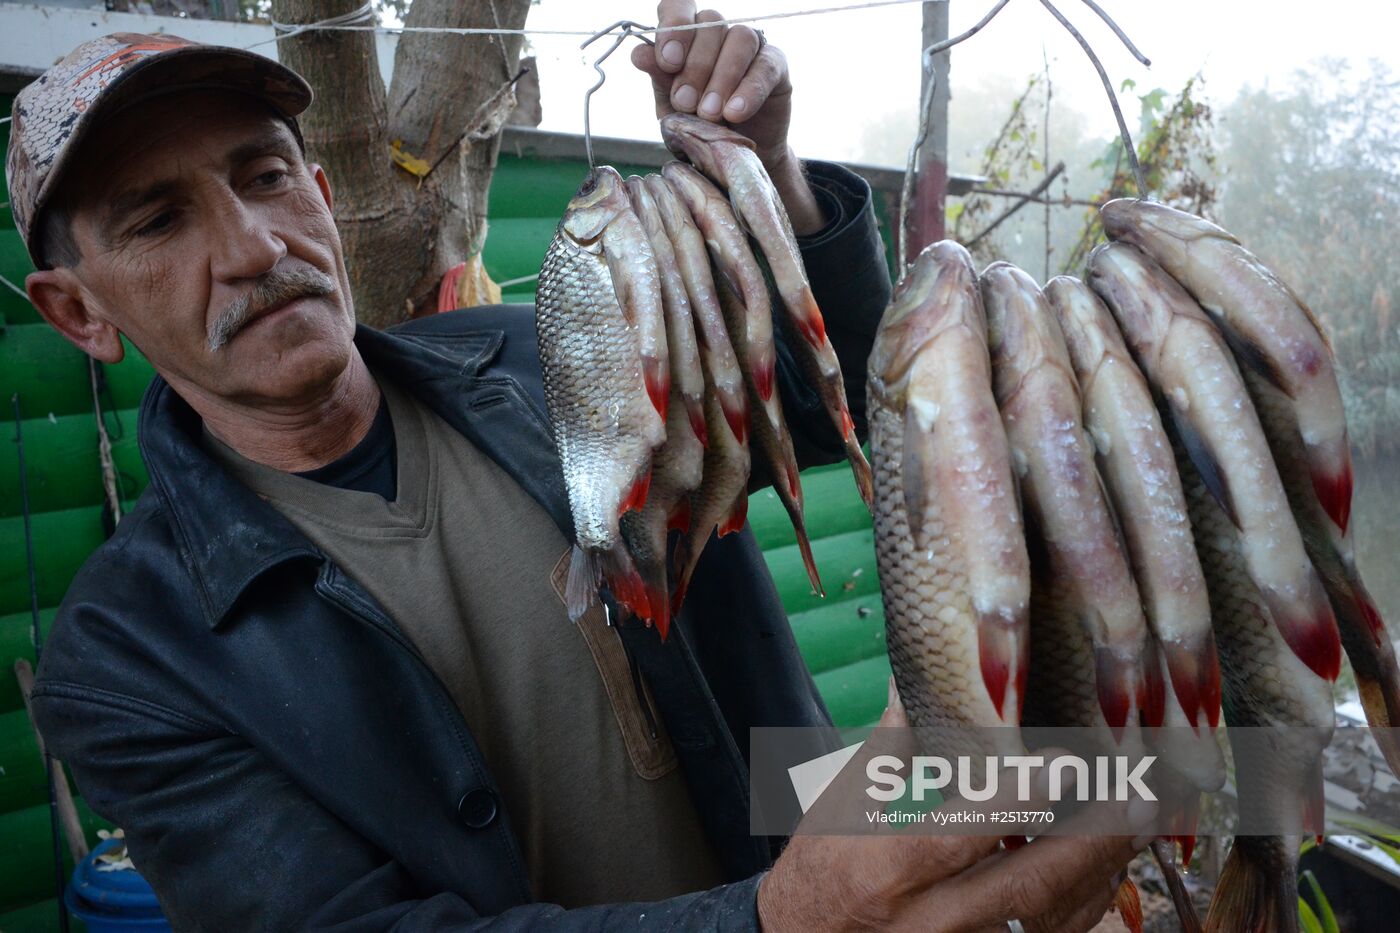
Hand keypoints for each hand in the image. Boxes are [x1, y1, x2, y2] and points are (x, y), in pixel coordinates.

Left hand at [631, 3, 825, 234]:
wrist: (733, 159)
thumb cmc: (699, 127)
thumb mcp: (672, 108)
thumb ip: (660, 80)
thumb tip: (639, 54)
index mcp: (687, 34)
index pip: (679, 6)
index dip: (673, 25)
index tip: (668, 62)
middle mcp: (719, 32)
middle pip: (710, 23)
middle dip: (695, 66)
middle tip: (685, 103)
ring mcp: (750, 45)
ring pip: (740, 38)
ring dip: (722, 76)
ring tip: (710, 114)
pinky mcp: (775, 65)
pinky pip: (765, 66)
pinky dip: (748, 90)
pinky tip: (735, 113)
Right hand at [756, 680, 1148, 931]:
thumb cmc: (820, 872)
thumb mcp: (840, 804)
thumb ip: (889, 746)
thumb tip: (916, 678)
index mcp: (888, 869)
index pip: (962, 833)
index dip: (1018, 797)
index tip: (1067, 758)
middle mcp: (930, 920)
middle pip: (1028, 885)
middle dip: (1091, 839)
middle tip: (1139, 794)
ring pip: (1050, 919)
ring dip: (1100, 869)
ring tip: (1138, 820)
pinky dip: (1084, 903)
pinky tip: (1104, 864)